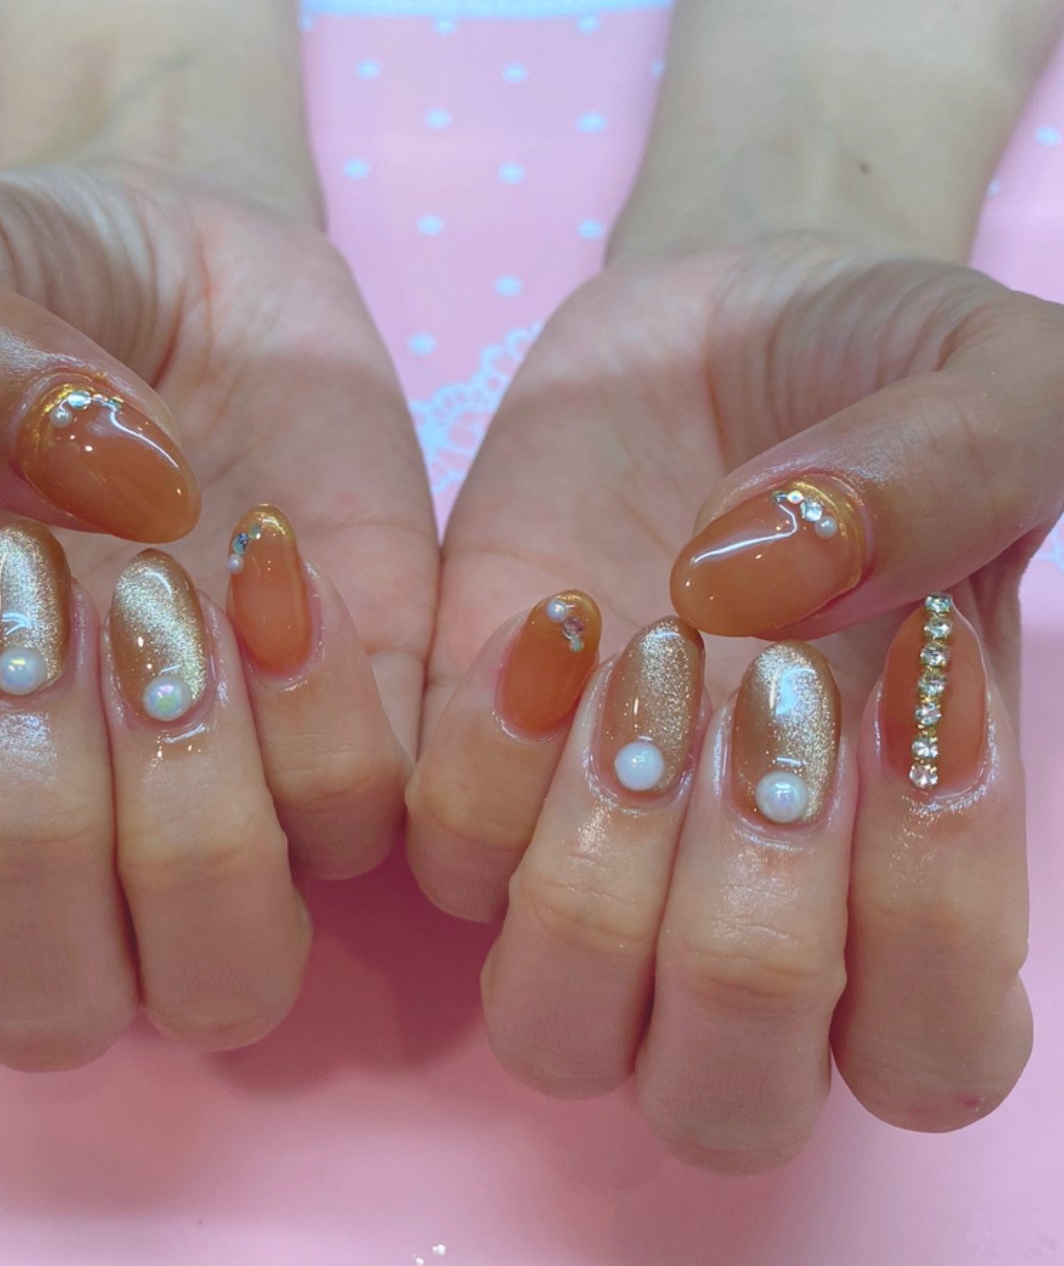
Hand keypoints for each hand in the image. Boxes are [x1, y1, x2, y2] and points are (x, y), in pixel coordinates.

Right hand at [0, 158, 434, 1062]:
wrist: (209, 277)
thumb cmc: (40, 291)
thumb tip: (96, 486)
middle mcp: (84, 825)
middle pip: (45, 1005)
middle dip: (32, 822)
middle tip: (45, 594)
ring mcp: (240, 802)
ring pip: (223, 979)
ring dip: (190, 815)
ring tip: (171, 596)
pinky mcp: (375, 742)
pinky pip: (365, 822)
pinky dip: (326, 711)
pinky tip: (288, 553)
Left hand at [406, 230, 1059, 1169]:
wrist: (710, 327)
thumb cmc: (875, 372)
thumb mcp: (988, 383)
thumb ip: (963, 472)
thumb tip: (763, 591)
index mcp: (902, 860)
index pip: (932, 1051)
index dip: (928, 918)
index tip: (918, 689)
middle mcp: (735, 893)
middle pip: (724, 1100)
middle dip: (744, 926)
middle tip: (769, 699)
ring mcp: (586, 846)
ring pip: (552, 1030)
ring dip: (592, 876)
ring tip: (648, 659)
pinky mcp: (466, 767)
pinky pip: (438, 860)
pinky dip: (478, 761)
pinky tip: (547, 615)